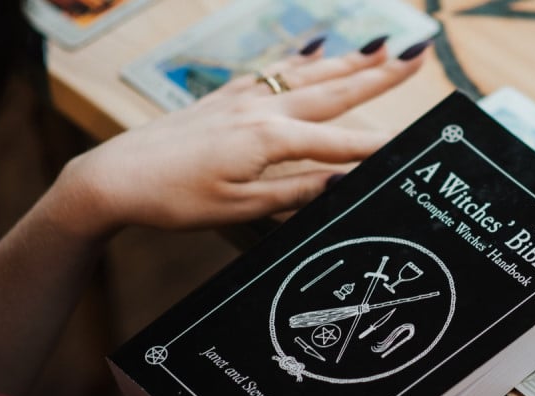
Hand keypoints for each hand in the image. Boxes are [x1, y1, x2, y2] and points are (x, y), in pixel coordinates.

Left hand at [48, 38, 430, 238]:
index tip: (415, 142)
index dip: (379, 145)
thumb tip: (340, 182)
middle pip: (333, 90)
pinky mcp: (224, 98)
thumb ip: (294, 193)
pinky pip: (274, 72)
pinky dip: (301, 60)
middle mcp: (260, 109)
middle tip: (420, 56)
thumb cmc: (173, 200)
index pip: (339, 143)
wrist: (114, 177)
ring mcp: (241, 98)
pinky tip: (316, 50)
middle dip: (380, 75)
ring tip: (383, 48)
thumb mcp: (238, 207)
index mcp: (268, 140)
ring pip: (306, 74)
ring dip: (348, 61)